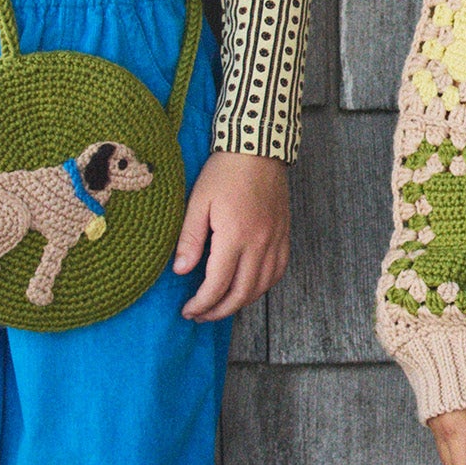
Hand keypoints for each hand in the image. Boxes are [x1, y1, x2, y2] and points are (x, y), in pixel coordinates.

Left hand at [173, 151, 289, 320]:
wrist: (259, 148)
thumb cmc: (224, 172)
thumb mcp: (197, 202)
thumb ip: (190, 239)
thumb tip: (181, 271)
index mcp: (235, 236)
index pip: (217, 284)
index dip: (202, 303)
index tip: (188, 310)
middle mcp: (260, 243)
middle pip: (242, 293)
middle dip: (219, 311)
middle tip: (201, 315)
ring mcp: (276, 240)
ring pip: (262, 286)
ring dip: (241, 302)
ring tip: (221, 306)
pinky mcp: (284, 235)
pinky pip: (277, 271)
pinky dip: (262, 287)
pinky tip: (249, 288)